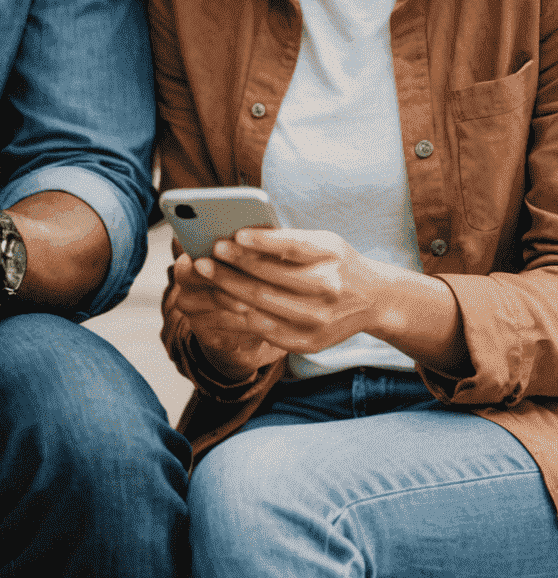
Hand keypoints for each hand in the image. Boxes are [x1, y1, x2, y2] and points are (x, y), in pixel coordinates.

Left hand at [172, 226, 389, 377]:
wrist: (373, 299)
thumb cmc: (336, 262)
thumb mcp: (322, 241)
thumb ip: (286, 239)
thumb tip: (236, 236)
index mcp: (330, 255)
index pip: (291, 247)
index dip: (261, 242)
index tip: (234, 235)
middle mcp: (328, 289)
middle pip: (269, 280)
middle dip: (231, 268)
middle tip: (203, 257)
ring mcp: (319, 320)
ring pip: (262, 305)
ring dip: (229, 289)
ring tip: (206, 274)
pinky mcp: (310, 342)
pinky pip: (266, 329)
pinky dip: (241, 312)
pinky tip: (224, 298)